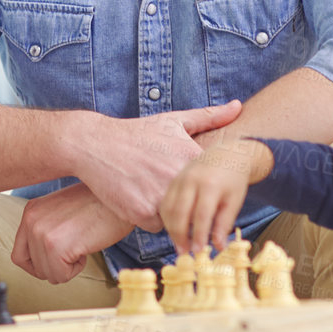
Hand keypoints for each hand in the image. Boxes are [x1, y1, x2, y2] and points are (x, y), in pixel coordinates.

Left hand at [10, 182, 135, 283]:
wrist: (120, 196)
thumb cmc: (99, 204)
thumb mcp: (62, 211)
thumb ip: (47, 229)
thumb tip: (41, 259)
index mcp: (31, 211)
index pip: (19, 255)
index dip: (39, 264)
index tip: (58, 259)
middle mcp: (31, 220)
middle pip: (33, 267)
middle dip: (56, 266)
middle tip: (74, 249)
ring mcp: (41, 233)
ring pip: (47, 274)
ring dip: (67, 267)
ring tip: (81, 245)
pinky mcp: (55, 246)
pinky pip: (60, 276)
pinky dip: (76, 270)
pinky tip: (86, 249)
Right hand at [70, 100, 242, 230]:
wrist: (94, 143)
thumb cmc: (136, 132)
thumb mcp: (173, 120)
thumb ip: (209, 116)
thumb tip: (238, 106)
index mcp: (190, 157)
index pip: (212, 185)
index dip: (203, 186)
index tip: (194, 183)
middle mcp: (178, 178)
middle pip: (196, 204)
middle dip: (187, 201)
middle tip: (165, 188)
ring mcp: (161, 197)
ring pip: (178, 218)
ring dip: (168, 211)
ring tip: (152, 190)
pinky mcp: (142, 212)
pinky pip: (156, 225)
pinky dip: (148, 216)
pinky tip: (138, 197)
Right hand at [158, 137, 272, 256]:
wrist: (226, 153)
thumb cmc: (233, 179)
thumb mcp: (234, 201)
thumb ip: (224, 223)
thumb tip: (218, 247)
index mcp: (210, 185)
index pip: (201, 215)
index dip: (198, 235)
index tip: (198, 251)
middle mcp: (191, 180)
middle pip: (180, 212)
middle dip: (180, 235)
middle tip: (184, 253)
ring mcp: (179, 179)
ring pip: (168, 208)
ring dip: (171, 229)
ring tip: (179, 245)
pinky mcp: (173, 180)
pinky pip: (165, 202)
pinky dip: (167, 219)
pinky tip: (175, 230)